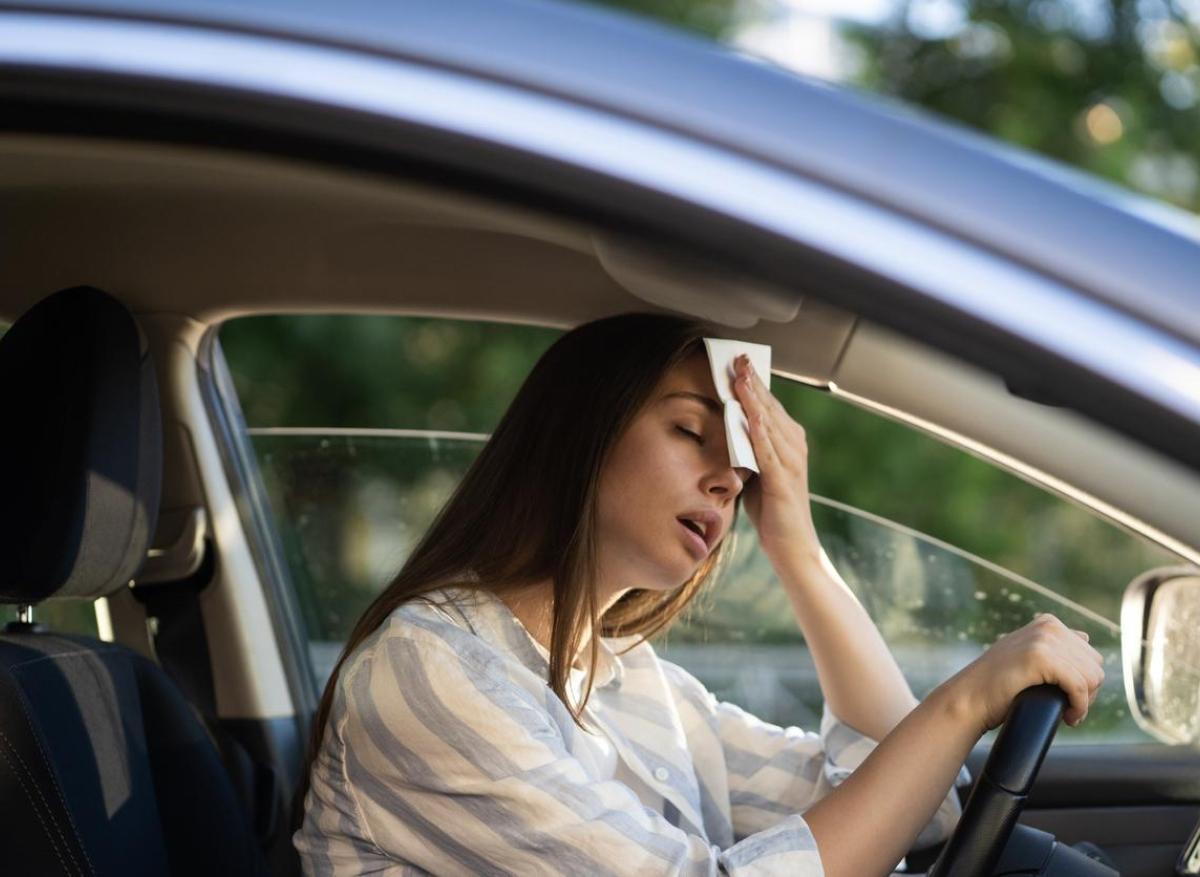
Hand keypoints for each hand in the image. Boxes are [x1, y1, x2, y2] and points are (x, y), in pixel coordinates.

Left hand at [731, 354, 822, 574]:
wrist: (793, 549)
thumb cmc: (773, 513)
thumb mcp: (756, 473)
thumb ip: (747, 450)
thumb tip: (727, 428)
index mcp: (789, 443)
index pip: (769, 406)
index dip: (754, 383)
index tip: (739, 361)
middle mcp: (795, 447)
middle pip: (770, 407)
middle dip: (753, 382)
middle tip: (738, 357)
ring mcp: (791, 463)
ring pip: (770, 423)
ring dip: (754, 398)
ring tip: (740, 375)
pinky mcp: (783, 481)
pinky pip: (768, 450)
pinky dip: (758, 430)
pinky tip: (748, 413)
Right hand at [945, 613, 1104, 733]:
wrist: (970, 698)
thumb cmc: (998, 685)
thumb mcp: (1027, 654)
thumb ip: (1053, 643)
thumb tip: (1085, 636)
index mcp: (1048, 623)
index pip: (1091, 656)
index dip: (1084, 683)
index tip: (1068, 698)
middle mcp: (1048, 626)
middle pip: (1095, 666)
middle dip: (1087, 692)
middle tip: (1068, 708)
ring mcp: (1043, 639)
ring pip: (1092, 678)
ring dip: (1084, 702)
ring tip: (1067, 712)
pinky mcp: (1040, 657)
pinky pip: (1079, 686)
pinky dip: (1079, 707)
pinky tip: (1068, 717)